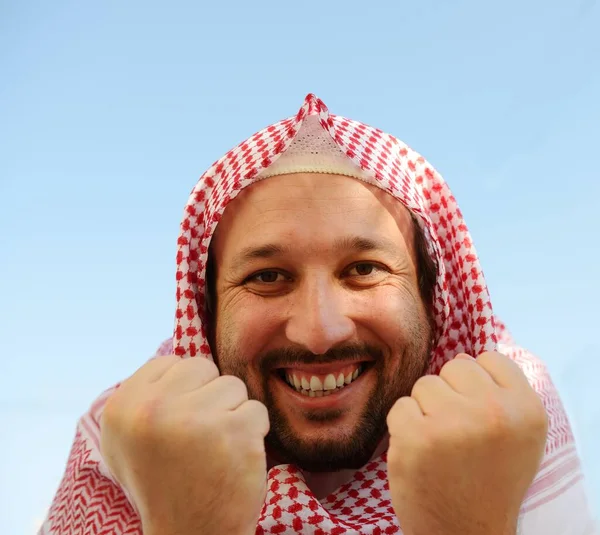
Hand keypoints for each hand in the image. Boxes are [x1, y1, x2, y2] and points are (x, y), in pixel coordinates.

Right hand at [100, 355, 269, 534]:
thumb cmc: (161, 482)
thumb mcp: (128, 438)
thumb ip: (145, 395)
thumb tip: (177, 359)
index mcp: (123, 406)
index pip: (170, 362)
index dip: (184, 391)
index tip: (179, 424)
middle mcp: (154, 410)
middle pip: (204, 368)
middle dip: (209, 397)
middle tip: (198, 436)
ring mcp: (196, 420)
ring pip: (233, 386)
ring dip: (232, 414)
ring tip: (214, 448)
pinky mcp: (234, 434)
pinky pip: (256, 409)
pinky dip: (252, 432)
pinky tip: (234, 458)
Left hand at [386, 351, 547, 534]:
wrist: (467, 533)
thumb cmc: (490, 479)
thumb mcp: (519, 435)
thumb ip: (500, 392)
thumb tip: (462, 355)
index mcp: (526, 409)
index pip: (489, 358)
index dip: (478, 384)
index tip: (478, 413)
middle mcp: (493, 412)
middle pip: (454, 366)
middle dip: (451, 394)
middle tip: (459, 432)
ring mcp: (453, 424)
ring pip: (425, 385)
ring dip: (426, 410)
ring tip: (442, 445)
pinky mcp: (416, 437)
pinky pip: (400, 406)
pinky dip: (404, 427)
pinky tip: (421, 453)